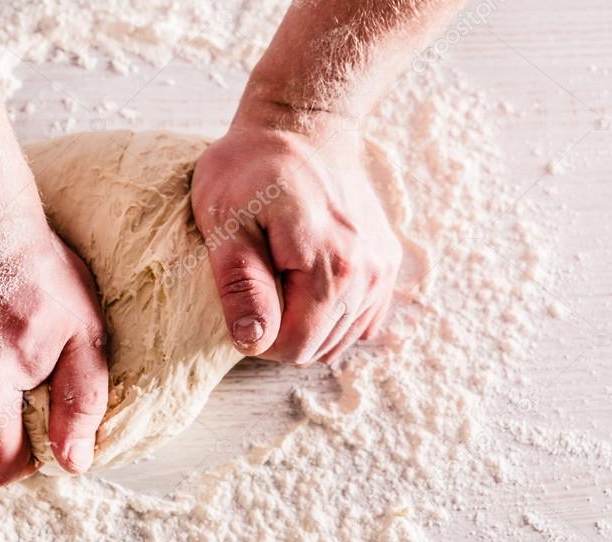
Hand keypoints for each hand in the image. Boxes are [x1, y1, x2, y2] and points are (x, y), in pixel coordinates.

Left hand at [191, 112, 401, 364]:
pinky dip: (332, 313)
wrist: (301, 125)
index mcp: (330, 265)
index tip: (242, 301)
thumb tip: (253, 341)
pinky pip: (362, 318)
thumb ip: (240, 285)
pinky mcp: (387, 262)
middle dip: (282, 330)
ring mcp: (383, 268)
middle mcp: (368, 272)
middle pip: (320, 347)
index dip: (260, 337)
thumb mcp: (224, 223)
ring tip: (280, 277)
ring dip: (307, 322)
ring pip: (342, 338)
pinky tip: (307, 283)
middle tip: (257, 283)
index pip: (296, 347)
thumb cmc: (251, 169)